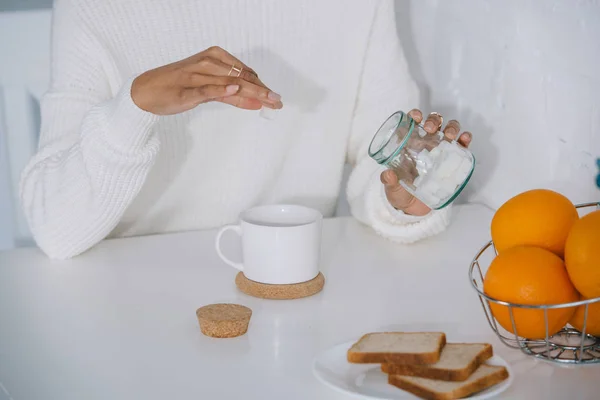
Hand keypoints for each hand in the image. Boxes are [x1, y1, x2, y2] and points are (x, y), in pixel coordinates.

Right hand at [131, 46, 282, 114]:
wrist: (146, 92)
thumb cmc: (178, 88)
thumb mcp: (209, 92)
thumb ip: (231, 96)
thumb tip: (256, 101)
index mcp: (214, 58)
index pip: (244, 73)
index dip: (262, 86)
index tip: (276, 98)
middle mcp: (208, 64)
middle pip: (241, 78)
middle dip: (262, 90)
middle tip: (278, 101)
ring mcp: (197, 76)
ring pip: (230, 82)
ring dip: (251, 92)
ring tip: (268, 100)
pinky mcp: (188, 89)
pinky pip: (207, 89)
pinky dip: (222, 89)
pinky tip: (236, 89)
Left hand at [380, 109, 472, 215]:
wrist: (413, 209)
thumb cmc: (400, 192)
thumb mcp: (392, 187)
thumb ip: (389, 181)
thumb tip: (387, 174)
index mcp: (409, 144)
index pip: (413, 123)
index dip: (415, 115)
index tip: (416, 117)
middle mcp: (426, 144)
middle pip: (434, 122)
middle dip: (434, 120)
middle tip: (431, 129)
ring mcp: (440, 151)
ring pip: (449, 130)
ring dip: (451, 127)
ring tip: (449, 136)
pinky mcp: (452, 161)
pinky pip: (461, 146)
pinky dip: (465, 139)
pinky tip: (464, 139)